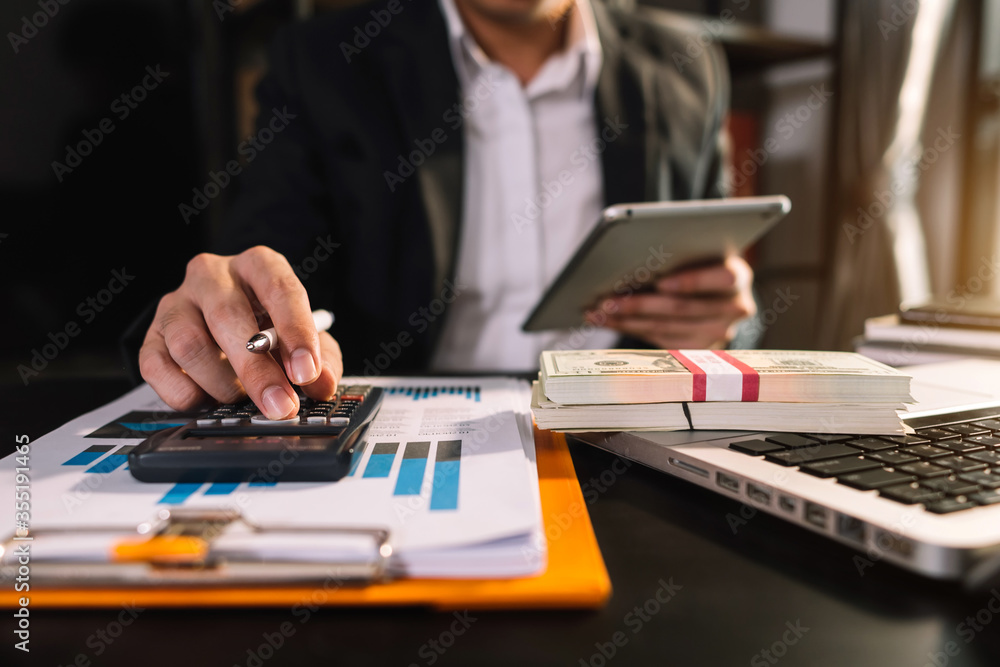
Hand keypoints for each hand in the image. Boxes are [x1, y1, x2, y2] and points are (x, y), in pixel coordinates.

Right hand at [139, 246, 342, 418]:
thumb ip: (321, 358)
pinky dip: (184, 393)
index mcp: (258, 265)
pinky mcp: (151, 335)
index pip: (279, 289)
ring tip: (241, 398)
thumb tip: (321, 382)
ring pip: (189, 344)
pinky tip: (206, 400)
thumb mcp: (305, 337)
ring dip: (221, 383)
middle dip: (257, 370)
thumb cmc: (270, 326)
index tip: (306, 371)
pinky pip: (156, 367)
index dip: (295, 333)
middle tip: (279, 405)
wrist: (225, 324)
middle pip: (228, 317)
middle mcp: (212, 276)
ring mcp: (176, 303)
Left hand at [585, 256, 755, 348]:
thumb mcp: (700, 252)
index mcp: (738, 276)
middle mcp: (735, 308)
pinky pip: (660, 341)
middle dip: (641, 304)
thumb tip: (633, 257)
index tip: (660, 282)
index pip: (722, 279)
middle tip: (608, 300)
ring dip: (628, 320)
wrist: (716, 291)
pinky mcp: (699, 349)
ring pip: (667, 328)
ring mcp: (719, 333)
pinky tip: (609, 321)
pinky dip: (631, 329)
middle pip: (684, 309)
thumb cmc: (699, 261)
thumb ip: (682, 254)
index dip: (691, 281)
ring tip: (600, 312)